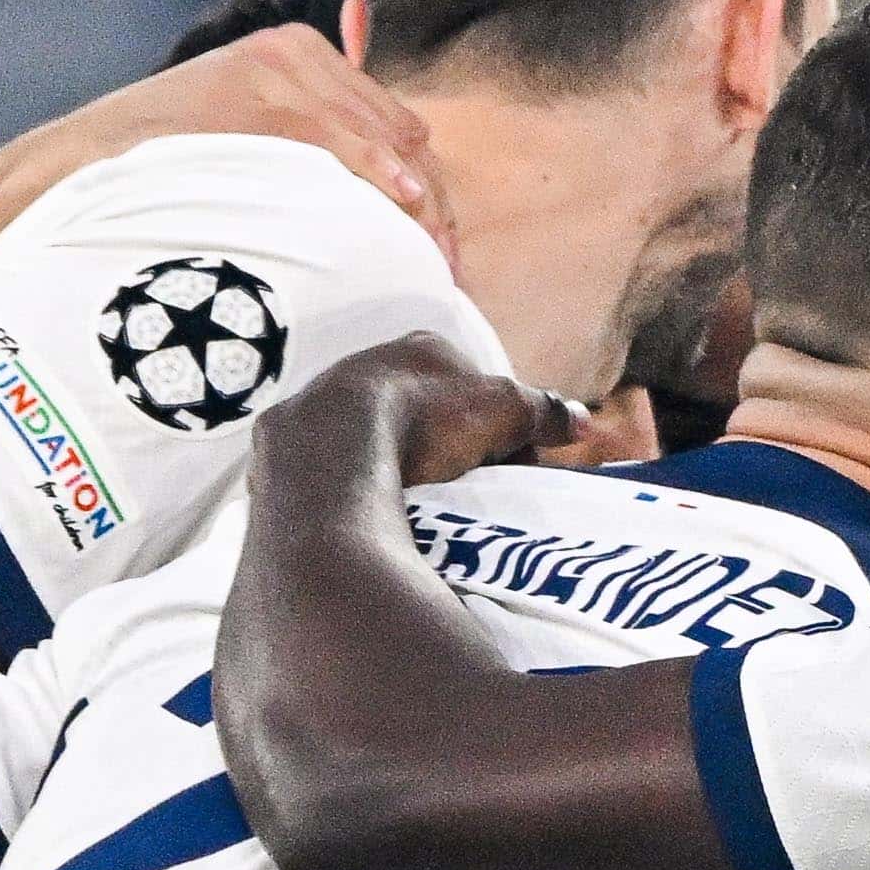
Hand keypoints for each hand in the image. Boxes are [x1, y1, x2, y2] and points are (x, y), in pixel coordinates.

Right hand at [1, 17, 454, 252]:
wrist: (85, 167)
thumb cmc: (173, 177)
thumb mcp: (258, 151)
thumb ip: (320, 154)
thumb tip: (401, 191)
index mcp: (306, 56)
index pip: (397, 126)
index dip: (429, 193)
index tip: (443, 250)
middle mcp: (298, 50)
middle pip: (400, 131)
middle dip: (431, 202)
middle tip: (446, 265)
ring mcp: (276, 65)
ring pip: (379, 135)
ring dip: (412, 200)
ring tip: (432, 253)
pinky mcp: (258, 87)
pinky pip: (336, 134)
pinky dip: (374, 168)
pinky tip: (402, 201)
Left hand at [288, 330, 560, 495]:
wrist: (330, 454)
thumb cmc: (423, 424)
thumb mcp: (500, 413)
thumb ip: (541, 411)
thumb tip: (583, 421)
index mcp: (417, 352)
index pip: (470, 385)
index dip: (496, 427)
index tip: (508, 467)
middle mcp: (363, 367)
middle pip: (418, 411)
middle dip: (442, 446)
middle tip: (465, 491)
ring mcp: (319, 406)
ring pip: (369, 439)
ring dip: (393, 468)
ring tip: (416, 510)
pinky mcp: (286, 449)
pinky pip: (329, 471)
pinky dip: (352, 492)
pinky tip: (367, 517)